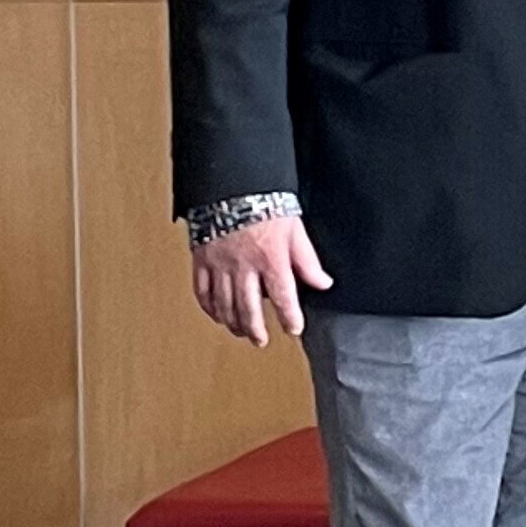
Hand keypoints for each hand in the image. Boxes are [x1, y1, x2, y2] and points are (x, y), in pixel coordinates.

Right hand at [191, 214, 332, 346]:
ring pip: (224, 304)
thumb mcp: (295, 231)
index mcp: (270, 257)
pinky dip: (209, 308)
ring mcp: (220, 265)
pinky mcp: (202, 261)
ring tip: (242, 331)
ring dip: (233, 322)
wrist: (233, 186)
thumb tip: (324, 283)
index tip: (294, 329)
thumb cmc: (266, 204)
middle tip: (262, 340)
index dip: (289, 316)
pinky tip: (217, 315)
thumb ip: (308, 261)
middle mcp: (243, 265)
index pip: (283, 295)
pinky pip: (202, 291)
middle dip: (256, 328)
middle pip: (249, 306)